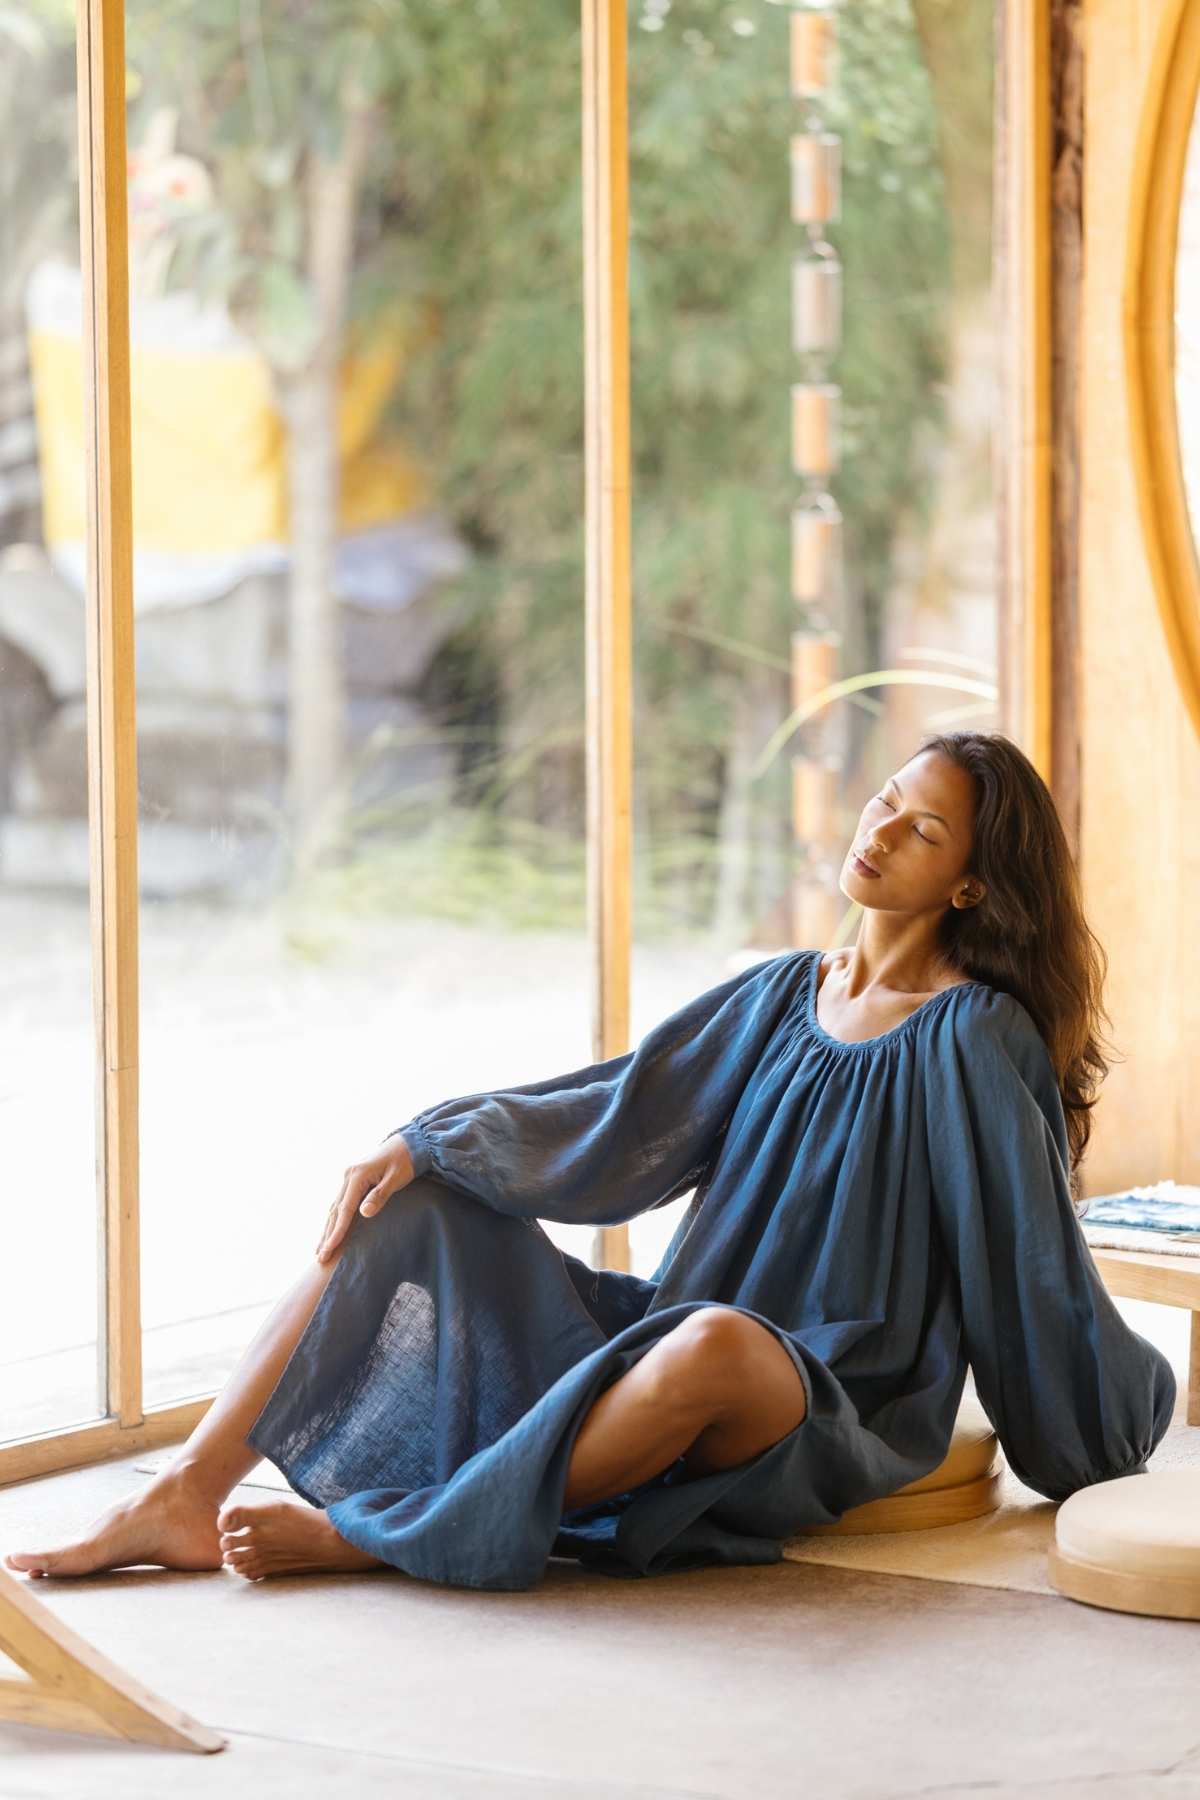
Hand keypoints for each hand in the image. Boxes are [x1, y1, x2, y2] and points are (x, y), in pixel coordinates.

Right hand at [315, 1135, 414, 1263]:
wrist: (407, 1143)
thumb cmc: (405, 1162)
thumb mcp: (396, 1178)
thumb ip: (380, 1196)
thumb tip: (364, 1213)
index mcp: (357, 1176)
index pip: (345, 1210)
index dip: (337, 1232)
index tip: (329, 1250)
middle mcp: (348, 1176)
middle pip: (335, 1211)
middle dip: (327, 1235)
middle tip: (320, 1258)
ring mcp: (348, 1177)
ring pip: (335, 1208)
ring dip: (327, 1229)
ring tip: (320, 1250)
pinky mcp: (352, 1180)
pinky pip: (340, 1203)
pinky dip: (334, 1219)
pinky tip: (329, 1231)